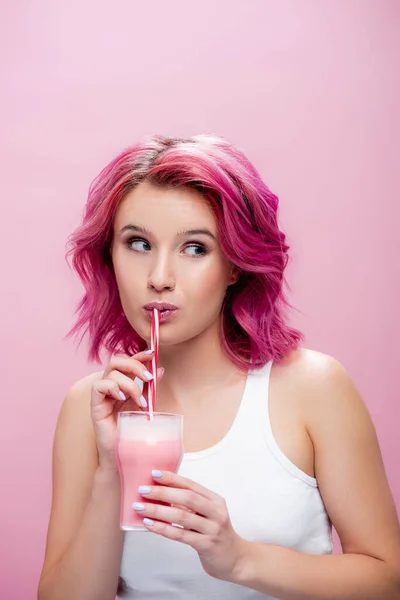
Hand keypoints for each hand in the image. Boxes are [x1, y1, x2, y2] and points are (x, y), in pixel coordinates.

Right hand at [91, 350, 163, 470]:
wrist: (125, 455)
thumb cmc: (134, 431)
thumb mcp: (146, 405)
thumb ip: (150, 387)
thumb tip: (160, 368)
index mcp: (122, 385)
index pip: (127, 361)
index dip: (139, 355)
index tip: (153, 354)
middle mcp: (110, 387)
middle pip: (116, 361)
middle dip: (134, 365)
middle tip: (148, 378)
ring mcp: (102, 396)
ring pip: (111, 373)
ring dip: (129, 383)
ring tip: (139, 401)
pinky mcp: (95, 406)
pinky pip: (99, 386)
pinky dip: (113, 388)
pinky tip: (123, 399)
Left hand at [134, 470, 249, 581]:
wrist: (236, 560)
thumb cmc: (216, 534)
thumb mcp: (207, 515)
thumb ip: (190, 505)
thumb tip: (162, 495)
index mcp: (215, 500)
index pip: (191, 485)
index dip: (172, 478)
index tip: (154, 474)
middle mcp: (216, 512)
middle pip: (187, 497)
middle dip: (163, 492)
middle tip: (143, 490)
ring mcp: (212, 529)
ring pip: (182, 516)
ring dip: (158, 510)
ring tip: (140, 507)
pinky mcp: (207, 545)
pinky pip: (180, 535)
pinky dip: (163, 528)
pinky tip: (150, 524)